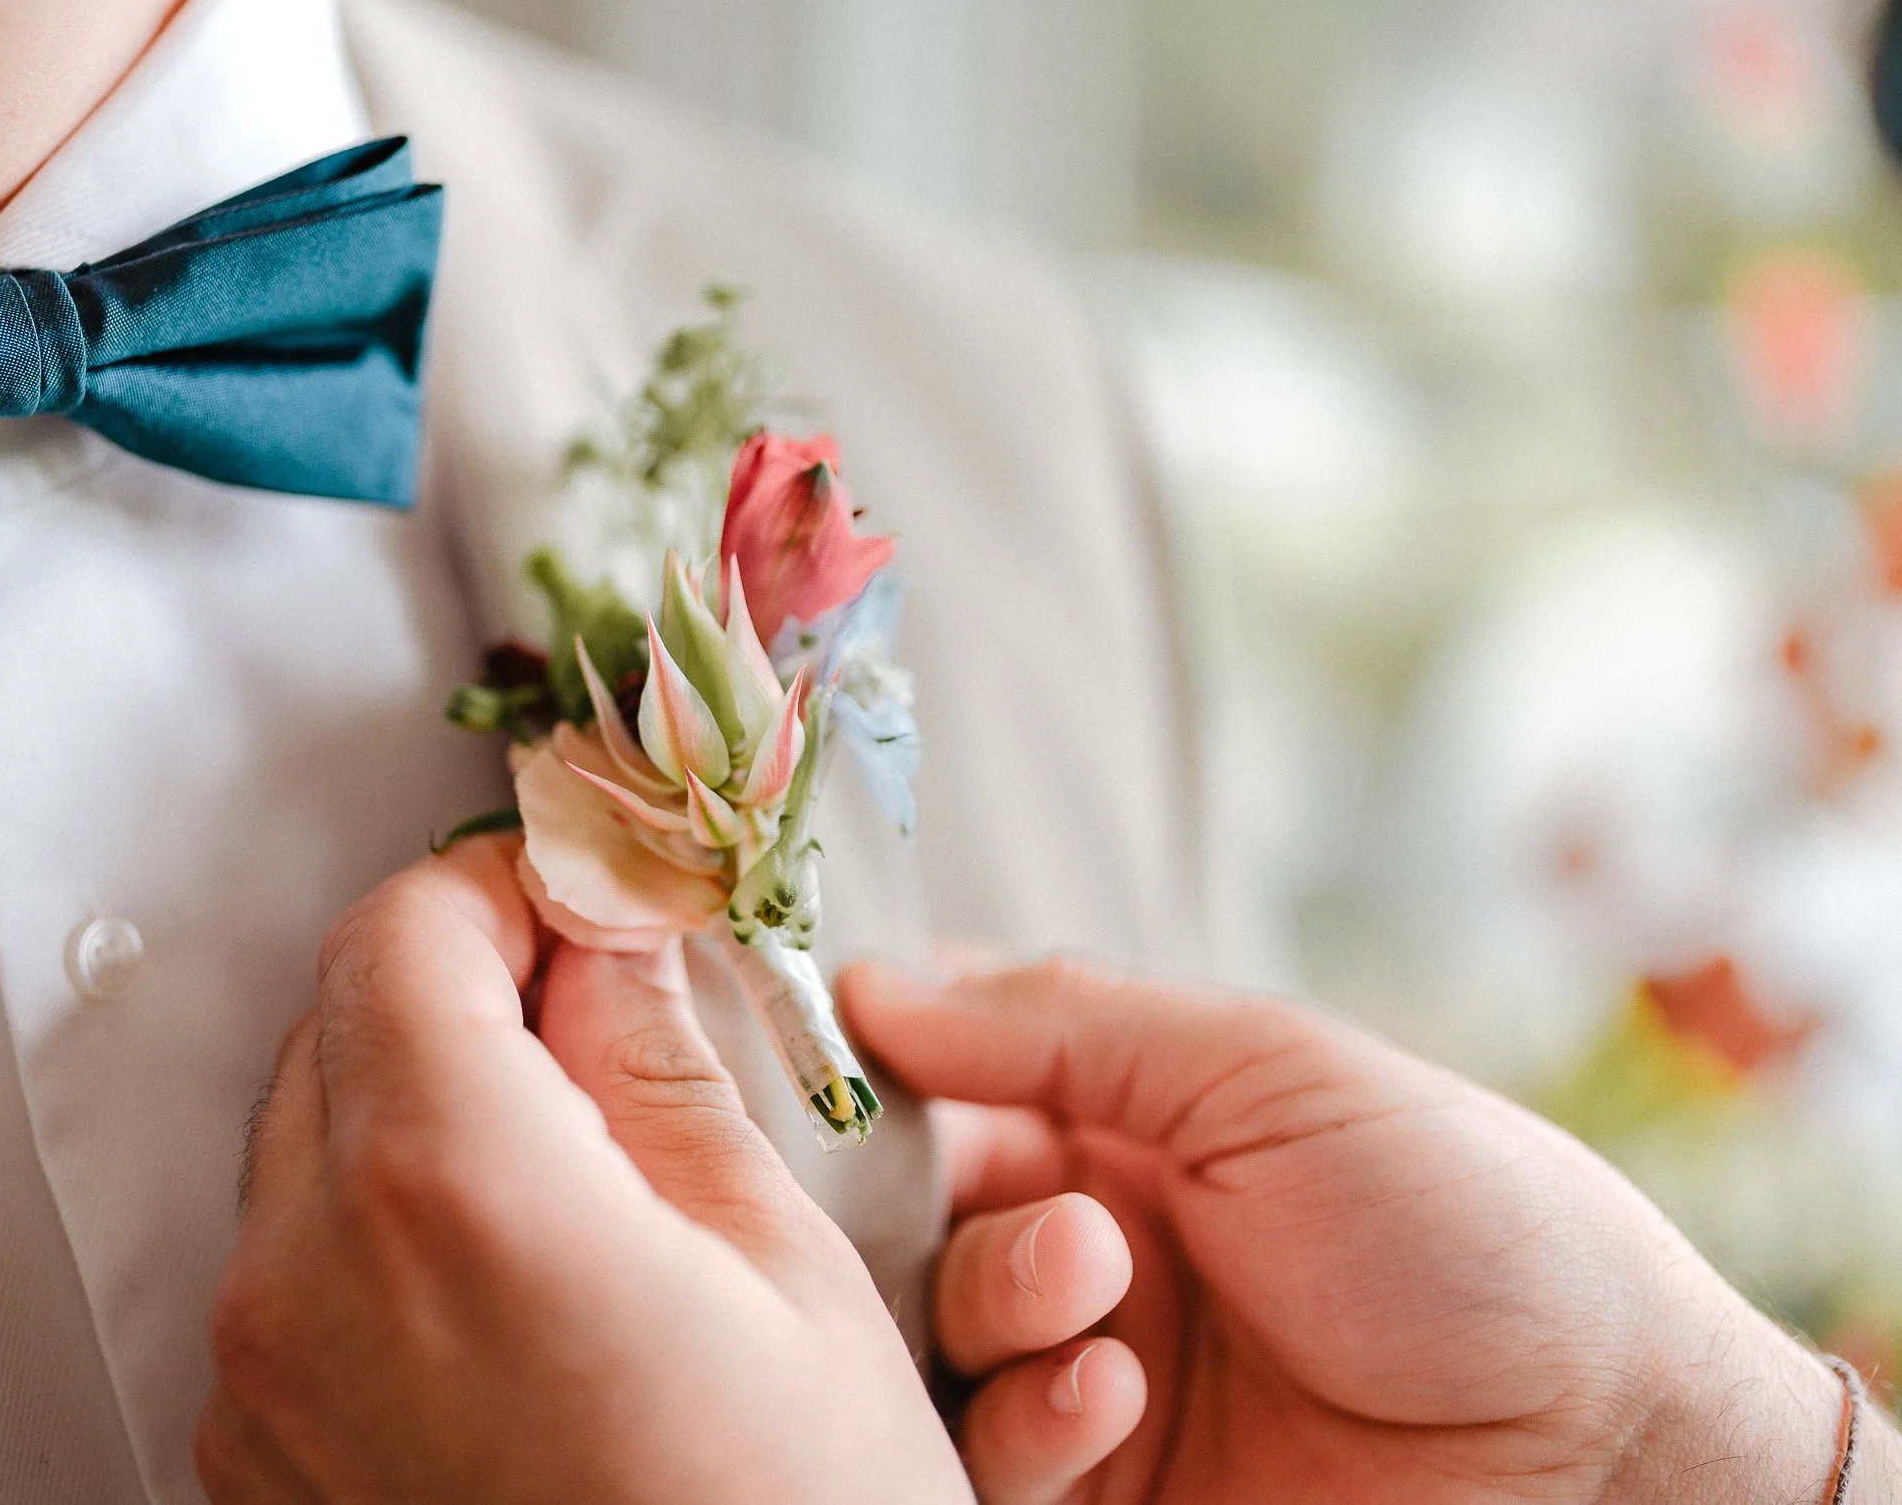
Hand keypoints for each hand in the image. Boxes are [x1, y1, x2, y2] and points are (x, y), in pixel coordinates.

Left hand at [193, 837, 971, 1503]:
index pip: (407, 929)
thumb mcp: (784, 1275)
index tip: (591, 901)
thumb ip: (665, 1070)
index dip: (508, 888)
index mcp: (450, 1191)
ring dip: (423, 1114)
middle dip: (467, 992)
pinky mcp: (260, 1470)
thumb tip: (615, 937)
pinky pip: (294, 1281)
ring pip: (308, 1150)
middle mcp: (308, 1280)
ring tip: (581, 1180)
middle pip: (339, 1024)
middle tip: (604, 1021)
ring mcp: (265, 1390)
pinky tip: (520, 1298)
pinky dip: (384, 1240)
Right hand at [844, 959, 1847, 1504]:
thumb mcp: (1269, 1074)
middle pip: (921, 1212)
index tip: (830, 1049)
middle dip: (939, 1200)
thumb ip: (1064, 1023)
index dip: (886, 1065)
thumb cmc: (1470, 1225)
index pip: (956, 1077)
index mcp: (1135, 1124)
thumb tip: (871, 983)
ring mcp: (1099, 1374)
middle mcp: (1099, 1244)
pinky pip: (994, 1456)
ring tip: (1097, 1294)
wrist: (1607, 1446)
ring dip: (1003, 1303)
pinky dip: (1031, 1417)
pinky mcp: (1108, 1495)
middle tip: (1041, 1204)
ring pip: (942, 1336)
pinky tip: (1112, 1392)